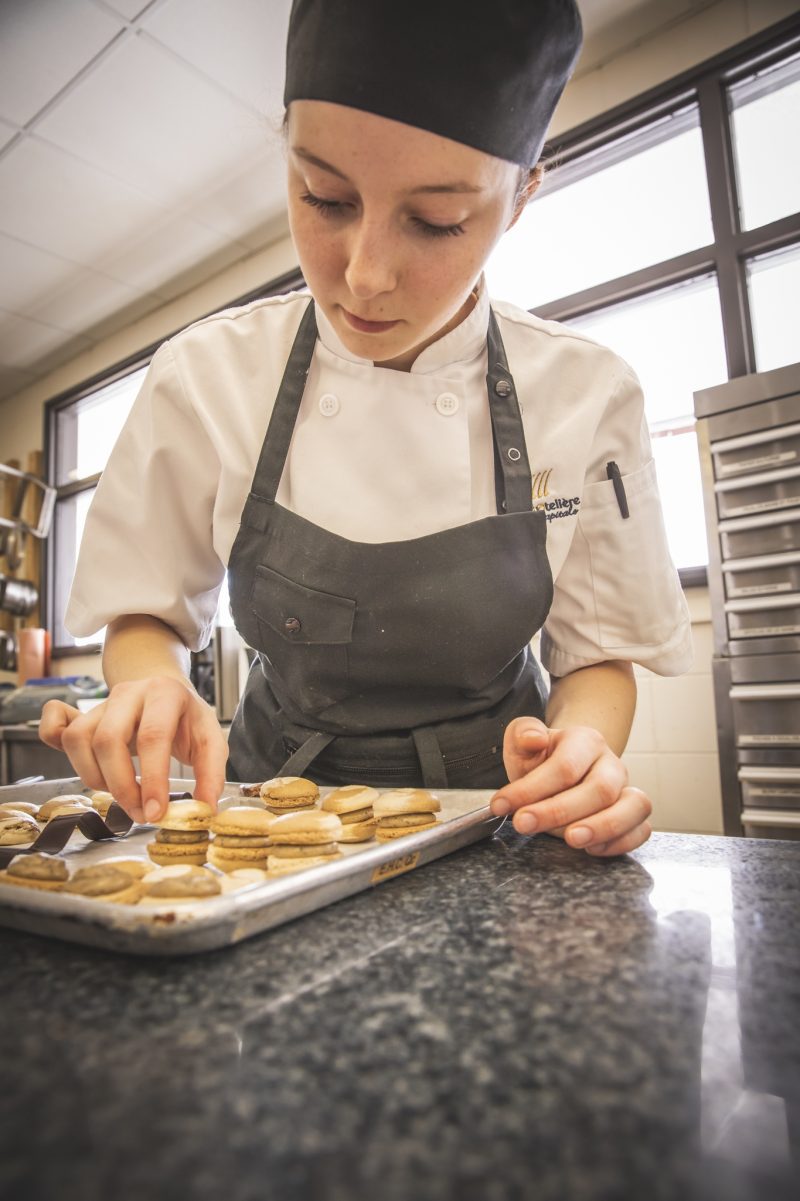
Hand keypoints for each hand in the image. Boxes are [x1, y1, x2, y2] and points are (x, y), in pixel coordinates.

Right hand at [39, 676, 226, 823]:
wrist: (165, 691)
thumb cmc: (186, 719)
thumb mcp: (210, 739)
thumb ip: (212, 773)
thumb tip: (204, 807)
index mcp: (165, 693)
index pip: (153, 737)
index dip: (153, 779)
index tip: (156, 812)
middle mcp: (129, 693)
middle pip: (108, 739)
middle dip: (122, 786)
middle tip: (141, 813)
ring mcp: (101, 703)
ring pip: (79, 740)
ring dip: (96, 778)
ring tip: (122, 794)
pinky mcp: (81, 714)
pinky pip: (55, 727)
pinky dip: (54, 744)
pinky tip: (82, 763)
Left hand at [491, 716, 651, 856]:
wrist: (565, 766)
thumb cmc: (541, 758)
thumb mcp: (522, 741)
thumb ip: (523, 734)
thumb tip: (534, 739)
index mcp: (585, 740)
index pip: (564, 766)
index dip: (531, 789)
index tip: (501, 805)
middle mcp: (612, 764)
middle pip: (599, 789)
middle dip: (559, 811)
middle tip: (524, 824)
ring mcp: (627, 790)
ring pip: (634, 807)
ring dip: (602, 827)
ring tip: (570, 841)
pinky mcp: (634, 815)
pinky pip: (642, 830)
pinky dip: (621, 842)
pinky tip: (592, 849)